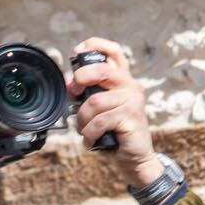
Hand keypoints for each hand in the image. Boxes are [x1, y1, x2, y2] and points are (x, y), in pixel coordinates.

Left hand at [68, 37, 162, 189]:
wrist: (135, 159)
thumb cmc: (115, 133)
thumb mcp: (100, 109)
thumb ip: (89, 94)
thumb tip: (69, 85)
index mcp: (123, 80)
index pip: (113, 51)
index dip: (94, 45)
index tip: (77, 53)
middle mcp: (131, 86)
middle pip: (99, 70)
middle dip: (79, 80)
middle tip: (73, 95)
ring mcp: (133, 100)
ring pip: (94, 102)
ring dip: (82, 119)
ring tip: (85, 130)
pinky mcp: (132, 117)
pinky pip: (100, 121)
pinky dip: (89, 134)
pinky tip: (91, 141)